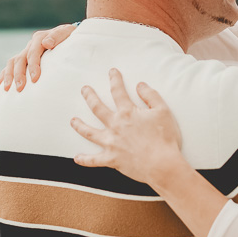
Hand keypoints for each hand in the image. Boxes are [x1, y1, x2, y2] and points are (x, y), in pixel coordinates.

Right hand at [0, 24, 76, 90]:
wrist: (68, 35)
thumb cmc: (70, 36)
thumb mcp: (67, 32)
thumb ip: (58, 36)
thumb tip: (47, 43)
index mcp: (40, 38)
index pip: (33, 53)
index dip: (33, 66)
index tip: (34, 79)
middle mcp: (30, 44)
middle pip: (20, 59)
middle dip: (19, 74)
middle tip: (20, 88)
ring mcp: (26, 51)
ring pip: (12, 62)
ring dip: (9, 75)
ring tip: (7, 88)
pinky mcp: (24, 58)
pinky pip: (11, 65)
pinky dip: (4, 73)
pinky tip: (1, 84)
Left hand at [71, 68, 184, 185]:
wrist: (162, 164)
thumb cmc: (164, 138)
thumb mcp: (163, 111)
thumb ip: (151, 96)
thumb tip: (140, 85)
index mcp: (127, 113)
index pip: (118, 91)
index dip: (114, 79)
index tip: (112, 72)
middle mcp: (115, 125)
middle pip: (97, 107)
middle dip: (89, 96)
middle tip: (84, 90)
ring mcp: (111, 143)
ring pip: (89, 132)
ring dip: (79, 125)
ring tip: (73, 120)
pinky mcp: (111, 159)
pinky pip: (94, 160)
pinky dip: (84, 159)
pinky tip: (77, 158)